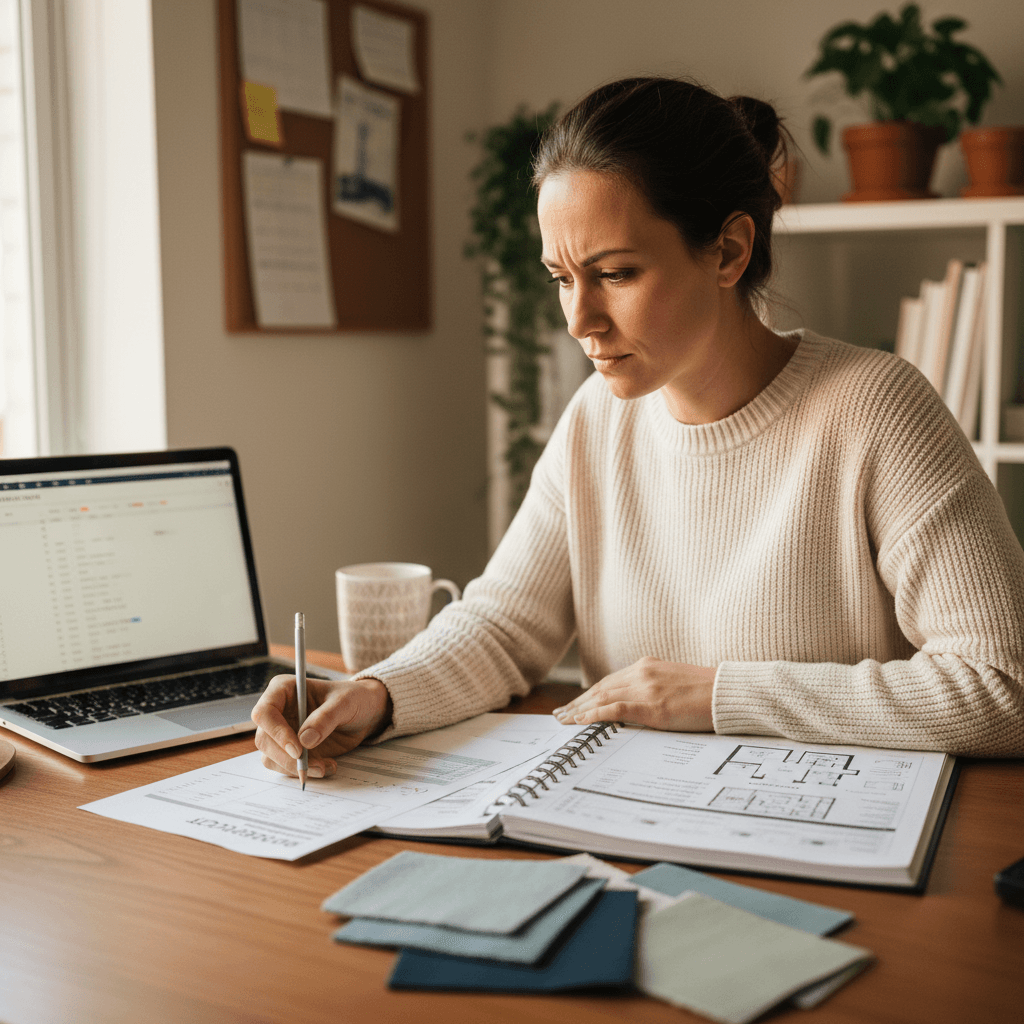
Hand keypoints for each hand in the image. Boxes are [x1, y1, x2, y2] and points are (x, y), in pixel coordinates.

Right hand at [252, 674, 391, 778]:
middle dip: (287, 758)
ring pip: (271, 757)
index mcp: (284, 690)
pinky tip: (327, 765)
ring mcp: (283, 733)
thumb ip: (326, 717)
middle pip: (264, 740)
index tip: (297, 749)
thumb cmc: (353, 699)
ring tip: (325, 766)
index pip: (264, 712)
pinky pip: (286, 767)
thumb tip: (304, 740)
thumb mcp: (345, 702)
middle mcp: (278, 712)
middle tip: (313, 765)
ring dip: (295, 768)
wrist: (365, 713)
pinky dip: (305, 772)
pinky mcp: (291, 750)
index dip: (276, 732)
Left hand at [552, 657, 715, 731]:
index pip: (609, 681)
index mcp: (647, 666)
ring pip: (603, 697)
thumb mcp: (674, 683)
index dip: (589, 693)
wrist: (728, 693)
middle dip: (578, 702)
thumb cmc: (706, 692)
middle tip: (560, 714)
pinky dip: (595, 714)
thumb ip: (653, 688)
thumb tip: (637, 703)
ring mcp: (646, 689)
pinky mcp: (653, 706)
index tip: (574, 704)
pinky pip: (615, 709)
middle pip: (600, 688)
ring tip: (563, 720)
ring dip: (579, 709)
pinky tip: (580, 721)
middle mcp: (642, 673)